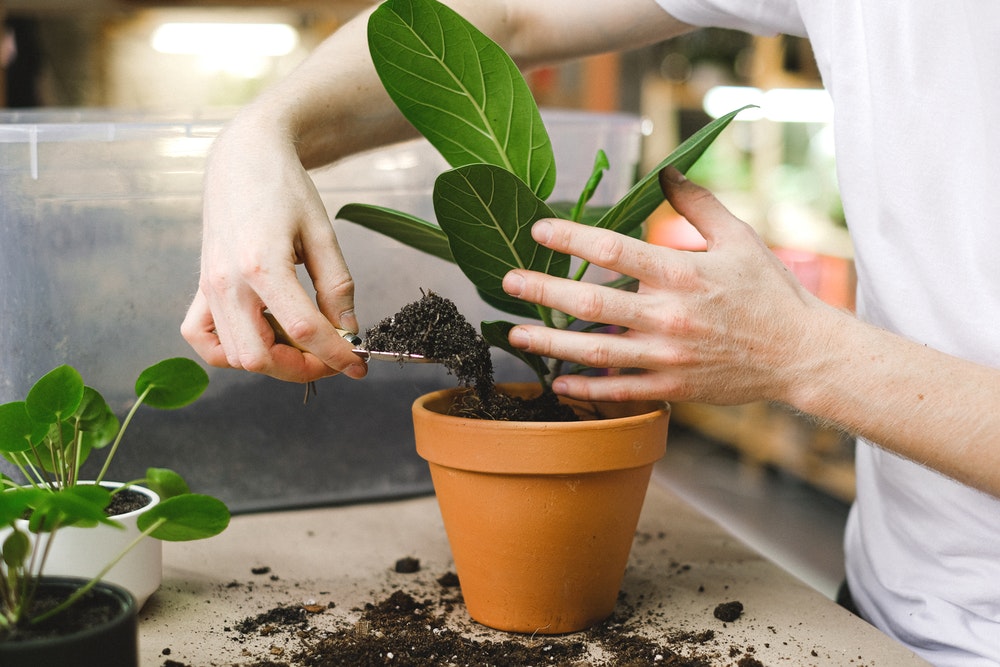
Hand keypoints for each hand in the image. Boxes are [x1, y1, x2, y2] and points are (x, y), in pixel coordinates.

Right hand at [181, 118, 367, 382]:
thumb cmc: (284, 187)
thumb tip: (347, 330)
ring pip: (234, 356)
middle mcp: (226, 282)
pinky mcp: (200, 287)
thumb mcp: (322, 233)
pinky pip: (202, 338)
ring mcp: (208, 287)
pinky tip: (259, 336)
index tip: (358, 364)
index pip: (304, 329)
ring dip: (272, 361)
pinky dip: (228, 351)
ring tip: (301, 342)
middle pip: (260, 357)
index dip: (336, 354)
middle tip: (330, 357)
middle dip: (302, 368)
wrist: (244, 157)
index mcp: (262, 264)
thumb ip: (337, 286)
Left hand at [501, 168, 832, 403]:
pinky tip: (557, 378)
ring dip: (549, 343)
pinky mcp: (673, 386)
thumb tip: (665, 171)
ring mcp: (668, 356)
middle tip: (507, 280)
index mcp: (682, 273)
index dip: (570, 237)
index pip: (613, 249)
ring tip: (513, 332)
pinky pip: (619, 389)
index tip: (538, 230)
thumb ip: (697, 204)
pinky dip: (585, 386)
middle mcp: (668, 316)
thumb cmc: (769, 292)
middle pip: (590, 302)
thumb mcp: (738, 238)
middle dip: (542, 290)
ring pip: (595, 350)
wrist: (800, 353)